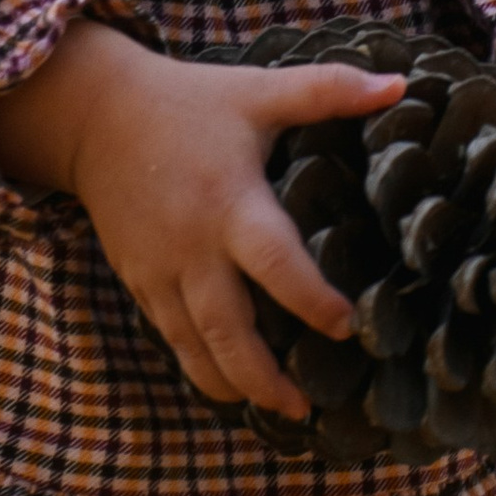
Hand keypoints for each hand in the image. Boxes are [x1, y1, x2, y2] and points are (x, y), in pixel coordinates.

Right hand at [0, 21, 402, 417]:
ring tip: (275, 411)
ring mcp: (160, 270)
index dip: (310, 299)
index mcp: (231, 203)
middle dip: (264, 376)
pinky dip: (199, 364)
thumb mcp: (258, 92)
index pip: (275, 263)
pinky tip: (229, 383)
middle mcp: (193, 247)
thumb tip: (400, 84)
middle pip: (227, 329)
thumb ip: (328, 91)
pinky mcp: (138, 280)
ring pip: (193, 346)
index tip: (345, 326)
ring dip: (232, 384)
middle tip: (305, 407)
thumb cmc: (189, 103)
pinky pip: (170, 335)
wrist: (95, 116)